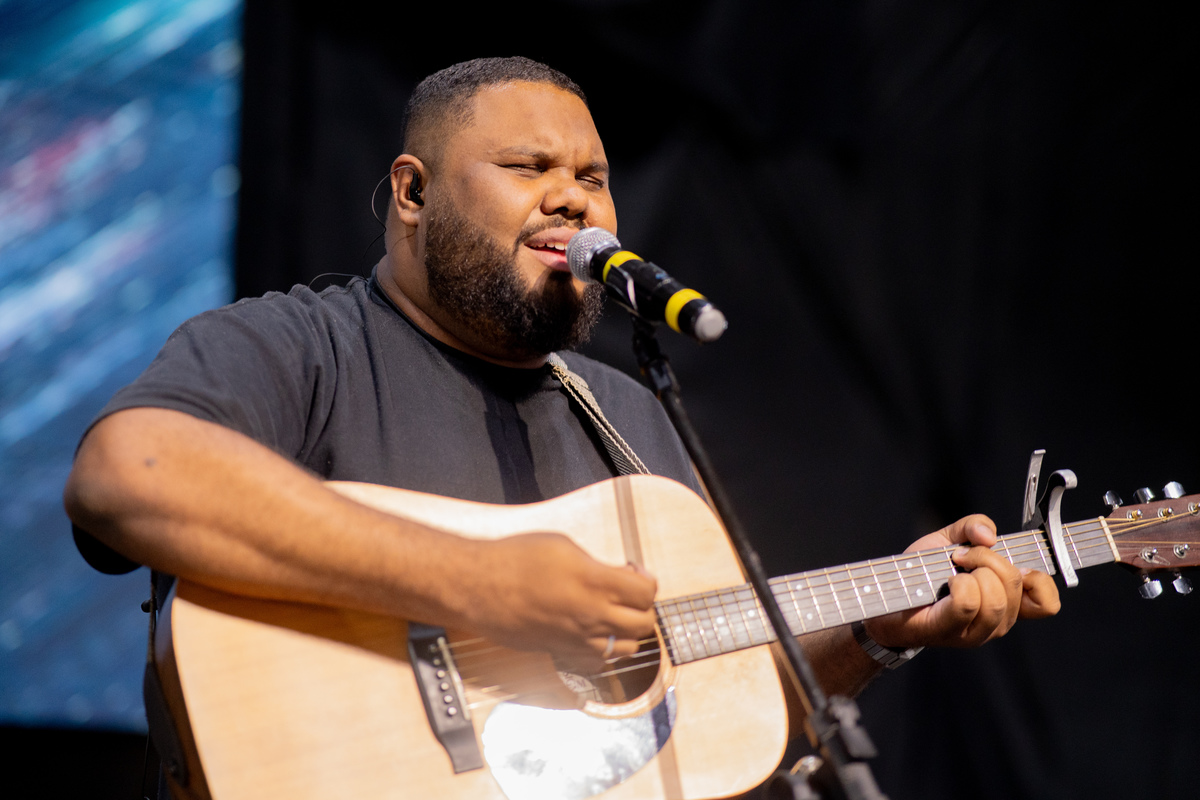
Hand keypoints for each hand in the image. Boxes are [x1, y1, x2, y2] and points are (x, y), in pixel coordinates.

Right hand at [452, 533, 657, 667]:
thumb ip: (596, 564)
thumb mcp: (562, 545)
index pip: (646, 592)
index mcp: (594, 582)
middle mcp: (590, 615)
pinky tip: (593, 631)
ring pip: (626, 648)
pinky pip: (598, 661)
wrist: (478, 587)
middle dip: (642, 606)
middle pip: (644, 623)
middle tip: (628, 592)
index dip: (646, 580)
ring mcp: (576, 638)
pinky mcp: (561, 652)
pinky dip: (605, 649)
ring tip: (614, 613)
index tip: (634, 571)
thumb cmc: (514, 559)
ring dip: (628, 630)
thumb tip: (616, 575)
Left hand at [863, 515, 1059, 649]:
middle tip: (962, 555)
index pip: (1046, 604)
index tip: (1015, 563)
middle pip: (1015, 585)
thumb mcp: (948, 539)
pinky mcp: (949, 630)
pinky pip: (967, 603)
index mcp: (1005, 601)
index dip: (1040, 580)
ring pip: (995, 597)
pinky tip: (946, 581)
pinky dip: (958, 583)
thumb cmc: (919, 573)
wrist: (884, 595)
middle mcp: (996, 621)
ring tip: (952, 567)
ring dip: (972, 570)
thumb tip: (989, 534)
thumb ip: (973, 526)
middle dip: (988, 557)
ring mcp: (974, 631)